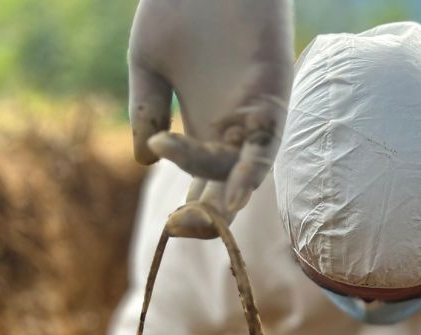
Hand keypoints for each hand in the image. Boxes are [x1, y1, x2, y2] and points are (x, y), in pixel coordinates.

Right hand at [128, 0, 293, 236]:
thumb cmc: (176, 7)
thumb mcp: (148, 65)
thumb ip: (147, 111)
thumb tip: (146, 163)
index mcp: (203, 129)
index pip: (203, 185)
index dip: (191, 211)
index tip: (170, 227)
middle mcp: (232, 128)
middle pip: (228, 188)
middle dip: (209, 215)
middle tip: (181, 226)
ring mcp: (254, 113)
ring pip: (248, 170)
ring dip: (230, 197)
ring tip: (208, 215)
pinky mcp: (274, 93)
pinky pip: (269, 141)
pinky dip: (253, 167)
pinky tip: (238, 192)